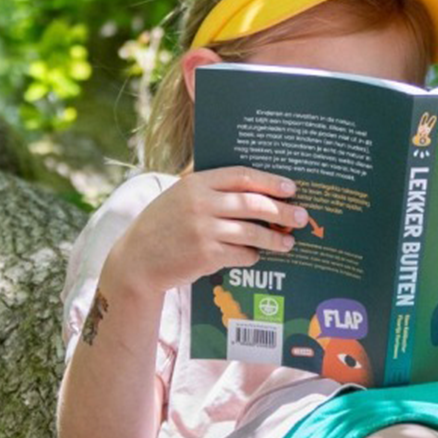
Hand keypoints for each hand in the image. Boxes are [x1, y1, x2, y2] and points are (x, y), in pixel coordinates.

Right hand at [104, 166, 308, 294]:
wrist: (136, 261)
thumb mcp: (179, 197)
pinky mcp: (205, 255)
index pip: (242, 176)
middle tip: (301, 216)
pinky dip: (251, 256)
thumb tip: (256, 192)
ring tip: (288, 242)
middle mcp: (200, 204)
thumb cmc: (162, 227)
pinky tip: (255, 256)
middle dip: (282, 211)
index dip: (270, 182)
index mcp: (196, 183)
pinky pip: (241, 254)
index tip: (291, 188)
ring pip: (251, 232)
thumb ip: (210, 191)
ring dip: (274, 238)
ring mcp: (203, 230)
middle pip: (253, 203)